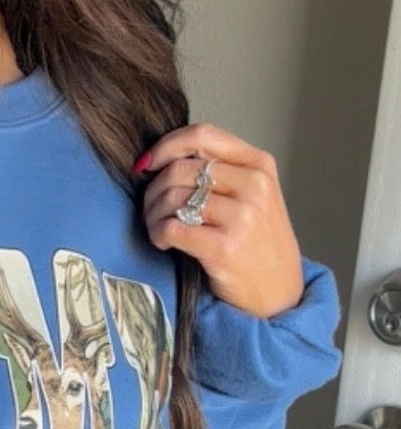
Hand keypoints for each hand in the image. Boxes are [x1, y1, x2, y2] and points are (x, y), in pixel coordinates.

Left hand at [133, 121, 304, 317]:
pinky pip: (172, 227)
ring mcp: (242, 217)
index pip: (203, 135)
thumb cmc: (258, 243)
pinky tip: (162, 241)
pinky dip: (158, 233)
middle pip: (181, 168)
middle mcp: (254, 185)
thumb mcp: (254, 195)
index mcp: (259, 165)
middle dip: (153, 189)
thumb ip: (221, 170)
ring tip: (156, 226)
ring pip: (172, 196)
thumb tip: (160, 159)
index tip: (147, 163)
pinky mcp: (225, 247)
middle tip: (150, 208)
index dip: (166, 146)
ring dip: (153, 213)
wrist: (281, 293)